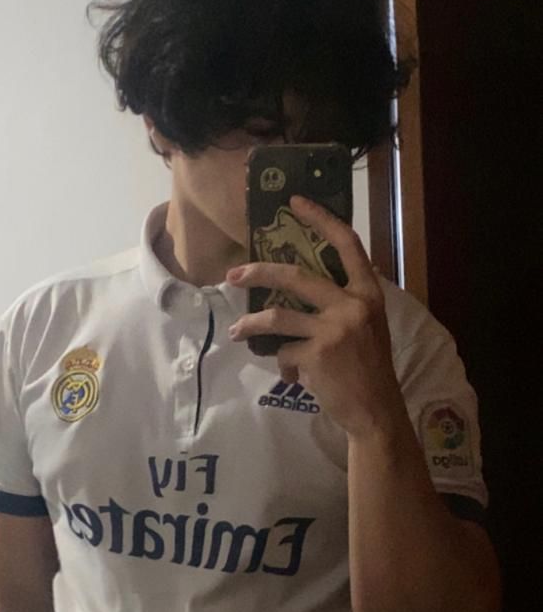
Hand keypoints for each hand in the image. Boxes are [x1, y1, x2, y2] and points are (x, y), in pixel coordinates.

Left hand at [226, 196, 406, 438]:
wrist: (376, 410)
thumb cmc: (368, 367)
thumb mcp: (366, 325)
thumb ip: (341, 302)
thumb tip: (294, 288)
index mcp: (368, 293)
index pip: (347, 243)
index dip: (320, 218)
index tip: (296, 201)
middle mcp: (353, 305)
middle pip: (296, 276)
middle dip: (259, 273)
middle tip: (234, 274)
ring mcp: (335, 330)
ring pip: (278, 317)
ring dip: (251, 324)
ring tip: (238, 331)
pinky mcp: (317, 356)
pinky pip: (283, 352)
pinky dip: (282, 364)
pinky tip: (292, 374)